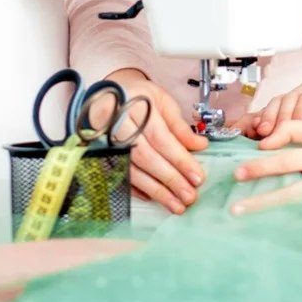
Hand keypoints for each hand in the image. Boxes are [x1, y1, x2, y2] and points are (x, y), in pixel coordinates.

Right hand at [108, 68, 207, 213]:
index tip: (197, 176)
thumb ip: (179, 126)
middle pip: (146, 158)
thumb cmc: (138, 97)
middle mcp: (116, 128)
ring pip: (133, 172)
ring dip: (157, 191)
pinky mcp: (101, 157)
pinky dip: (139, 189)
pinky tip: (155, 198)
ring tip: (177, 205)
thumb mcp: (162, 101)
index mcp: (134, 109)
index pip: (160, 138)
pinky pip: (121, 176)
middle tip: (190, 196)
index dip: (180, 159)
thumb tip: (200, 146)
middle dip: (170, 179)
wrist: (106, 97)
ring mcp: (105, 144)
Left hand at [230, 121, 301, 214]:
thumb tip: (268, 143)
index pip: (294, 133)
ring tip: (238, 210)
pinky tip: (266, 229)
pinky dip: (285, 221)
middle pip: (287, 164)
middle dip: (260, 170)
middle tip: (236, 175)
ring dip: (263, 203)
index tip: (254, 150)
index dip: (272, 139)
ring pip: (292, 195)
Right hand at [243, 81, 301, 138]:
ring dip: (267, 117)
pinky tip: (251, 128)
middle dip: (281, 116)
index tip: (297, 126)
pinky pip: (266, 110)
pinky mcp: (281, 109)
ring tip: (263, 132)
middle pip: (290, 98)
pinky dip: (257, 119)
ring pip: (276, 102)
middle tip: (275, 133)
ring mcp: (292, 98)